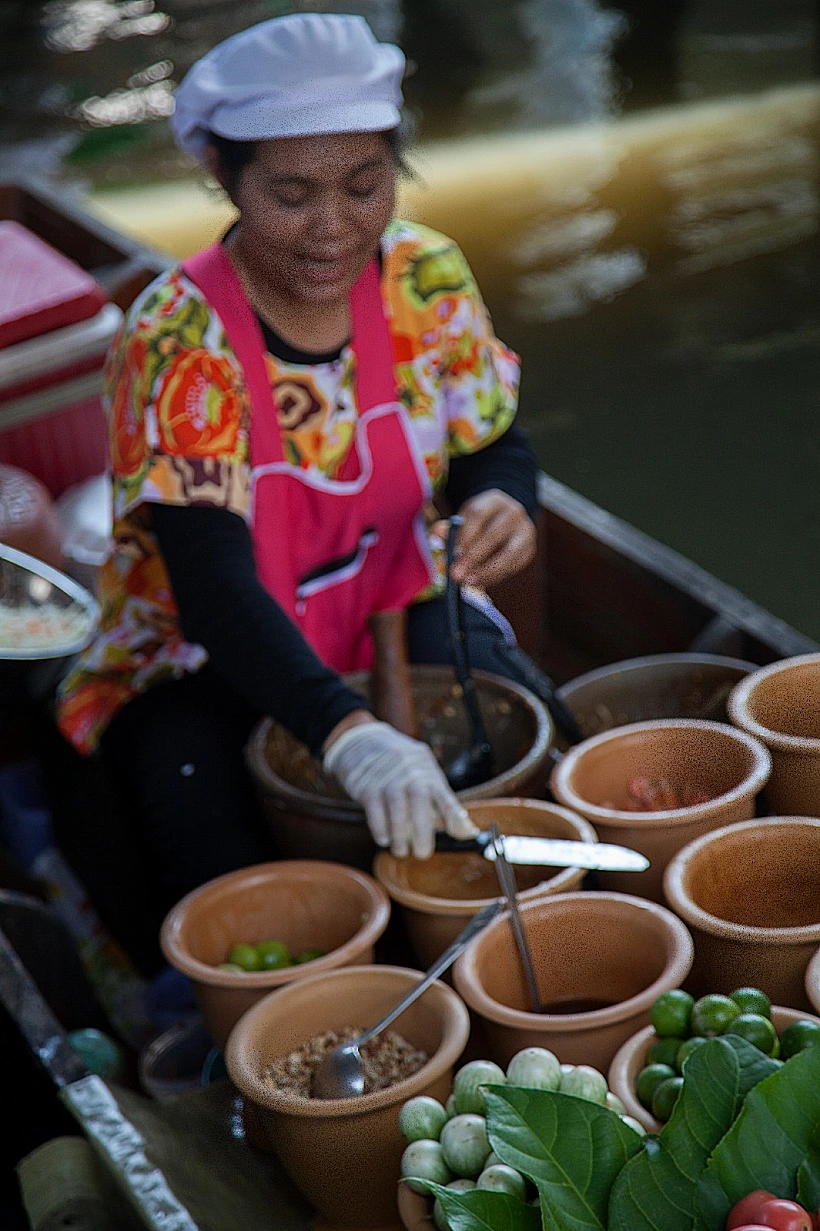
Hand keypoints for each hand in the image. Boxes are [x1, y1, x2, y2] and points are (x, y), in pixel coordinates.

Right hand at [322, 721, 477, 857]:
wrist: (364, 742)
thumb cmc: (401, 768)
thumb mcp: (424, 776)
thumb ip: (442, 803)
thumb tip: (466, 831)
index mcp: (427, 772)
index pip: (444, 794)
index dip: (455, 815)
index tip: (465, 834)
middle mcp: (410, 771)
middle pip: (420, 797)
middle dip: (423, 830)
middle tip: (422, 853)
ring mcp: (387, 776)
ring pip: (396, 804)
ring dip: (400, 832)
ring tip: (401, 851)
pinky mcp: (366, 783)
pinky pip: (374, 807)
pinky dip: (380, 826)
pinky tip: (384, 839)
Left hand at [432, 490, 535, 588]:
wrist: (505, 521)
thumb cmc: (478, 523)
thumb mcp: (464, 520)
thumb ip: (450, 528)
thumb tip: (436, 533)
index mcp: (494, 500)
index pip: (479, 515)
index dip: (466, 535)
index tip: (455, 553)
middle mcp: (513, 512)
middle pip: (493, 534)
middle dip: (474, 557)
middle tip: (457, 574)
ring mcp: (525, 531)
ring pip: (509, 553)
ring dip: (487, 570)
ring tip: (470, 581)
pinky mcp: (529, 549)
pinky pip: (513, 565)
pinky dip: (496, 576)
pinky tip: (481, 582)